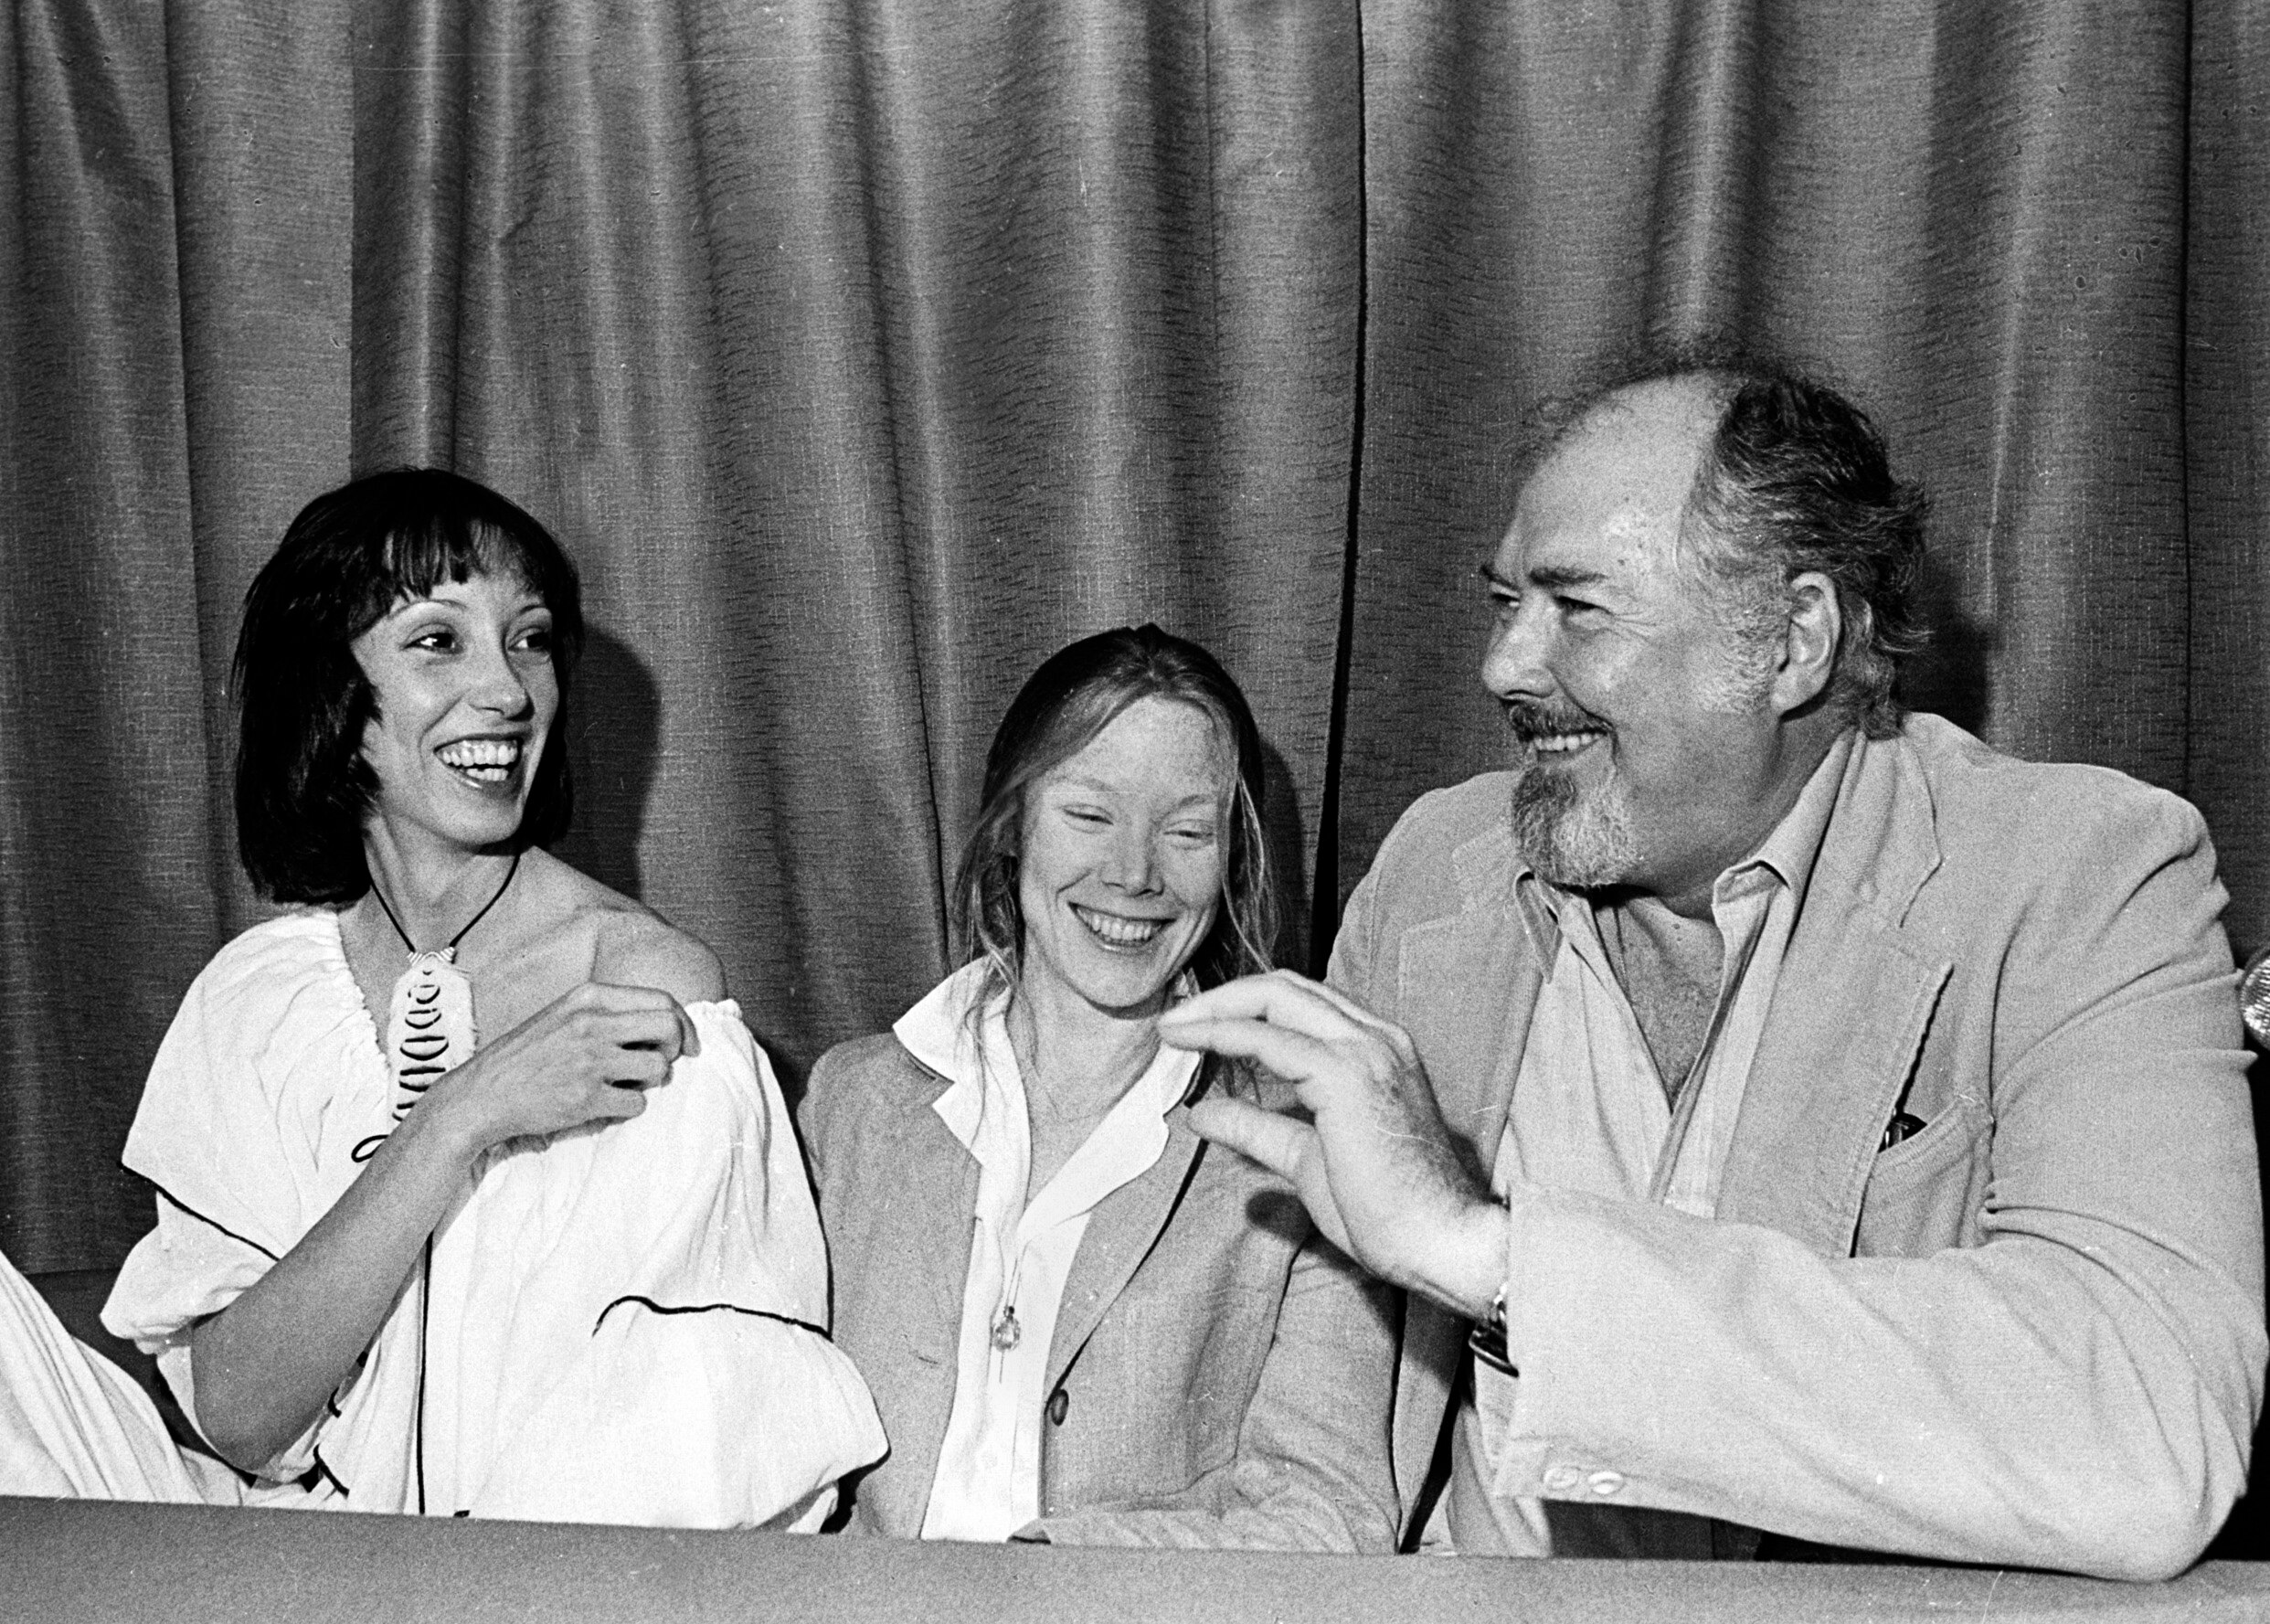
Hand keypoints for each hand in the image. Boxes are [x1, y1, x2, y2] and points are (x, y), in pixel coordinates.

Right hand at [420, 981, 699, 1156]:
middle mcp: (591, 1024)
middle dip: (677, 1049)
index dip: (683, 1024)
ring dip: (650, 1082)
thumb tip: (665, 1021)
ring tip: (624, 1084)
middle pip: (670, 1028)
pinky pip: (636, 1103)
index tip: (687, 1044)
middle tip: (662, 1063)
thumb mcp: (563, 1015)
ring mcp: (589, 1060)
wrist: (481, 1094)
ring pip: (659, 1069)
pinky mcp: (585, 1097)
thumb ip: (607, 1012)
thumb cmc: (528, 1056)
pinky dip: (628, 1107)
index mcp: (588, 997)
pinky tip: (605, 1103)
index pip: (661, 1000)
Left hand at [1160, 970, 1504, 1317]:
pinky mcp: (1347, 1075)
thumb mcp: (1308, 1160)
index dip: (1243, 1006)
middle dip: (1222, 996)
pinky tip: (1193, 1043)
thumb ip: (1260, 1130)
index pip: (1301, 1004)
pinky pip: (1270, 1039)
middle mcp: (1376, 1037)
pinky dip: (1225, 1033)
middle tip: (1173, 1018)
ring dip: (1216, 1008)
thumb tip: (1205, 1113)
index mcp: (1376, 1050)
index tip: (1194, 1026)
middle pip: (1285, 987)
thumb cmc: (1390, 1211)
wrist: (1442, 1242)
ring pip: (1276, 997)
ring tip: (1172, 1026)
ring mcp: (1366, 1051)